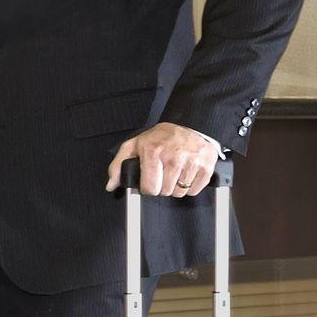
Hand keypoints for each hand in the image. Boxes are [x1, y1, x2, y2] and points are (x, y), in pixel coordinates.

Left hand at [107, 122, 223, 196]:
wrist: (189, 124)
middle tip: (163, 174)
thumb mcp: (134, 145)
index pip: (150, 188)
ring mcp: (192, 161)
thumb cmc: (160, 137)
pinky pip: (194, 190)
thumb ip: (118, 165)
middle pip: (165, 192)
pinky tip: (186, 173)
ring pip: (180, 193)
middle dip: (162, 186)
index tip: (149, 181)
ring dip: (176, 187)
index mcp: (153, 152)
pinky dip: (189, 186)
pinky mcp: (206, 166)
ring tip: (174, 172)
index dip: (148, 188)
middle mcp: (174, 157)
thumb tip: (111, 185)